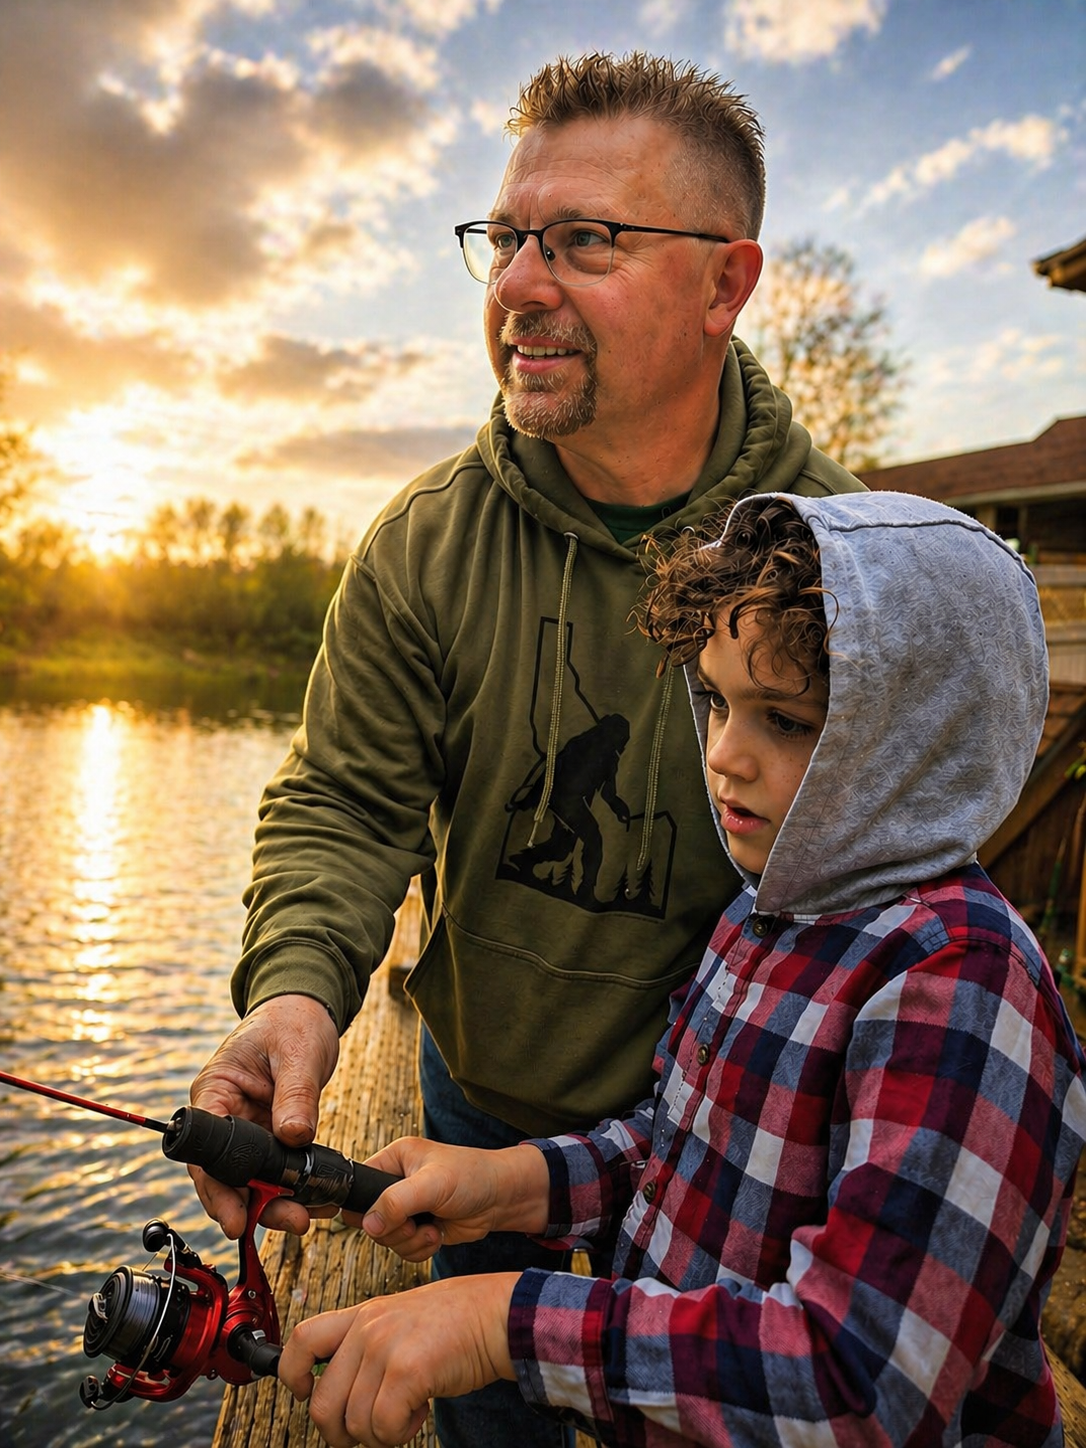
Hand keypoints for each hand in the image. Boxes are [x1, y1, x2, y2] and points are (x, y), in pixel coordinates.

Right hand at [187, 995, 338, 1237]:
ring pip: (251, 1180)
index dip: (216, 1188)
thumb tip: (294, 1137)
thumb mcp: (297, 1052)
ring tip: (303, 1218)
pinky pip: (274, 1170)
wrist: (307, 1011)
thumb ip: (296, 1094)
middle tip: (287, 1222)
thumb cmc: (292, 1020)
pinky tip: (312, 1201)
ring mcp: (247, 1129)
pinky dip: (290, 1188)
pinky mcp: (270, 1136)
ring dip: (274, 1203)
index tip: (236, 1215)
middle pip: (225, 1175)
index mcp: (215, 1092)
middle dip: (250, 1205)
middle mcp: (225, 1116)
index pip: (205, 1150)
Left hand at [278, 1274, 518, 1447]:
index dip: (293, 1375)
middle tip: (371, 1428)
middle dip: (343, 1433)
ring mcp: (385, 1348)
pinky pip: (383, 1428)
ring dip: (381, 1433)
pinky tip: (419, 1411)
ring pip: (355, 1425)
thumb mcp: (401, 1320)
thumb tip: (341, 1394)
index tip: (308, 1393)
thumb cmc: (456, 1324)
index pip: (302, 1340)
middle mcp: (368, 1329)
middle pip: (323, 1404)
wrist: (497, 1315)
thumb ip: (369, 1346)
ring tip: (407, 1410)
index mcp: (363, 1315)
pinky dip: (400, 1433)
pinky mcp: (407, 1370)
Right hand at [349, 1138, 550, 1260]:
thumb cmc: (472, 1176)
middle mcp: (396, 1183)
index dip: (361, 1206)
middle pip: (369, 1219)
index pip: (358, 1185)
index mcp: (394, 1160)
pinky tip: (437, 1236)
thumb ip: (397, 1201)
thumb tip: (368, 1225)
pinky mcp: (418, 1228)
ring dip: (408, 1242)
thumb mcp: (433, 1184)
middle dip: (394, 1229)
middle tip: (415, 1223)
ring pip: (385, 1238)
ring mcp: (407, 1208)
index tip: (375, 1221)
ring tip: (432, 1229)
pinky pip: (402, 1249)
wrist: (502, 1199)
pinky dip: (418, 1249)